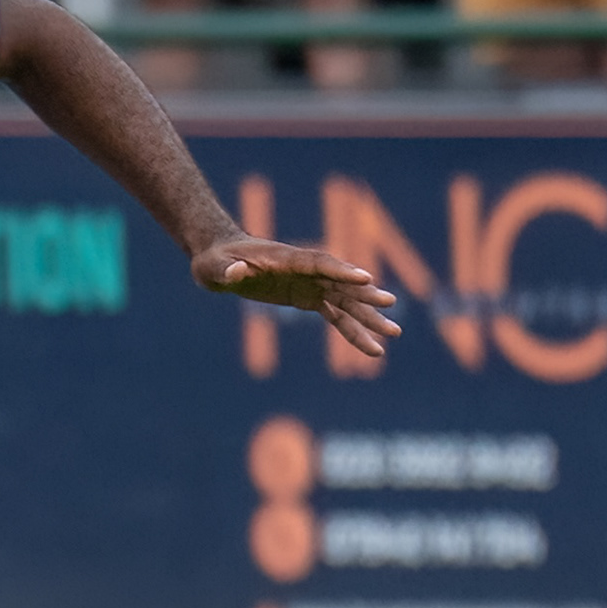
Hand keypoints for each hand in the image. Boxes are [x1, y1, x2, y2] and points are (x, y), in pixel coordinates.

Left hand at [189, 237, 401, 357]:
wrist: (219, 260)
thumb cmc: (215, 261)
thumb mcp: (213, 267)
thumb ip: (226, 270)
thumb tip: (237, 272)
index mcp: (285, 259)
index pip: (318, 263)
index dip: (341, 270)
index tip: (366, 278)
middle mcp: (304, 269)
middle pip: (340, 282)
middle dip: (364, 294)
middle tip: (390, 304)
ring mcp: (309, 283)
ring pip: (345, 301)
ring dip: (367, 317)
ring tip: (393, 334)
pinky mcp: (308, 297)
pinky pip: (335, 315)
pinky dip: (352, 331)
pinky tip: (372, 348)